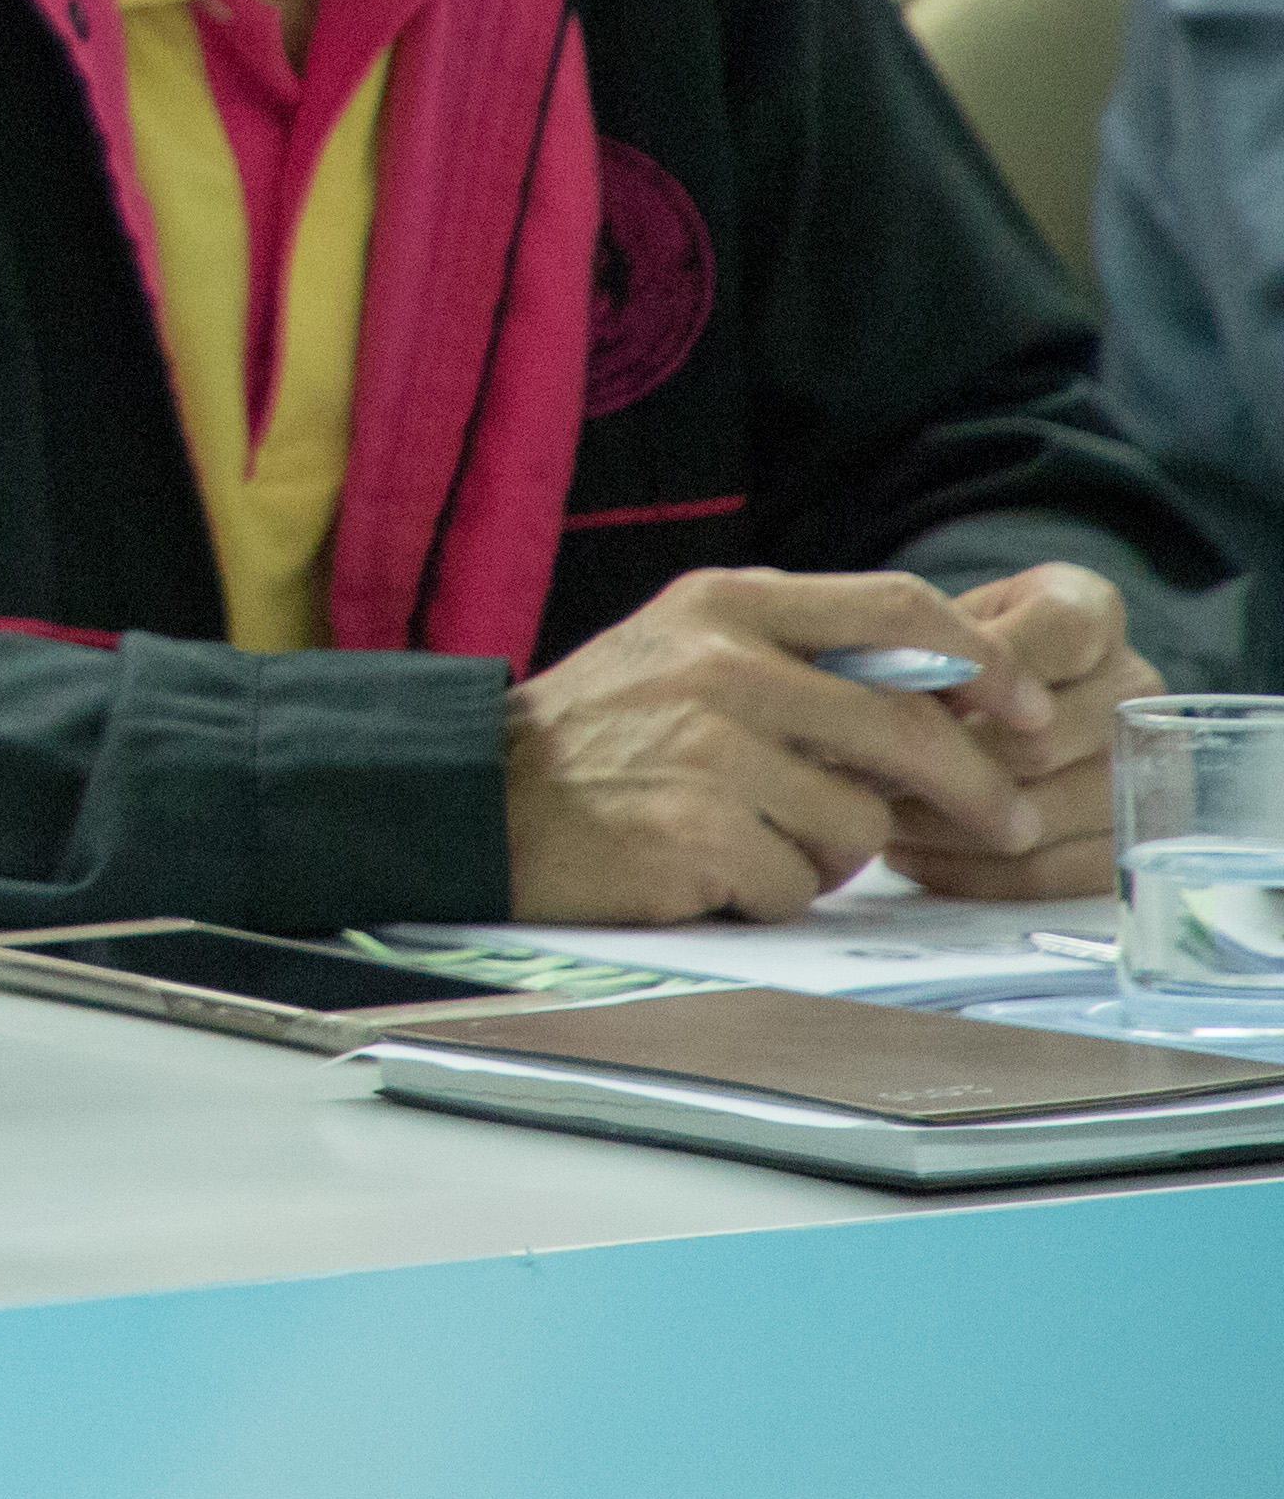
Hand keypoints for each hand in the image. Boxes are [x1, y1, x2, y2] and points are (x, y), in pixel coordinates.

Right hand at [501, 566, 1045, 922]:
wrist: (473, 797)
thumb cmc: (594, 735)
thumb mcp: (684, 651)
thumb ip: (797, 658)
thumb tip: (937, 705)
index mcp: (726, 606)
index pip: (896, 608)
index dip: (981, 660)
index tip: (1024, 707)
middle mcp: (722, 667)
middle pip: (907, 727)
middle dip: (975, 786)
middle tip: (1008, 820)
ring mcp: (708, 753)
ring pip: (859, 824)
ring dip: (832, 852)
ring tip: (759, 841)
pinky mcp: (695, 837)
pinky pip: (799, 884)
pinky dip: (772, 892)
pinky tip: (714, 870)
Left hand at [882, 562, 1157, 899]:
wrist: (968, 709)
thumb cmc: (938, 661)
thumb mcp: (927, 628)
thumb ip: (922, 649)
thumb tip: (886, 701)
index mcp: (1089, 611)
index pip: (1059, 631)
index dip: (982, 668)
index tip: (914, 698)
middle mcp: (1135, 686)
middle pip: (1044, 738)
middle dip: (942, 762)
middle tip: (864, 774)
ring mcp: (1147, 767)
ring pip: (1044, 812)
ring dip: (946, 824)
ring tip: (877, 817)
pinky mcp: (1130, 839)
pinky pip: (1054, 872)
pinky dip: (972, 873)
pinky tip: (911, 857)